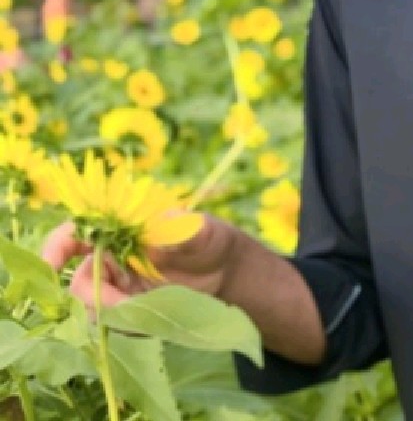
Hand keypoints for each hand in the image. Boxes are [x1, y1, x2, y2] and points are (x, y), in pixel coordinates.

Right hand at [42, 214, 235, 311]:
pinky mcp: (128, 313)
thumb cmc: (209, 240)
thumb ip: (184, 228)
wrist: (225, 272)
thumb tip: (165, 220)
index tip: (53, 264)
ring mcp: (117, 289)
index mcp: (120, 231)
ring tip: (148, 310)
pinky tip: (153, 319)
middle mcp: (111, 260)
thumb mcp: (203, 230)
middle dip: (94, 295)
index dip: (58, 246)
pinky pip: (114, 325)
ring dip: (113, 314)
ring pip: (93, 308)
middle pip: (80, 281)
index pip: (77, 234)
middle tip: (124, 302)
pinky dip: (128, 326)